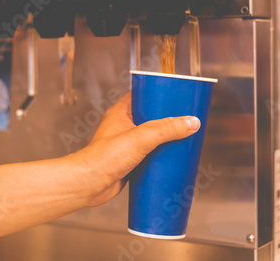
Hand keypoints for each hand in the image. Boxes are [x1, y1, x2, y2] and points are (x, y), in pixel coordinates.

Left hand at [68, 92, 200, 207]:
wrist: (88, 185)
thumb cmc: (103, 158)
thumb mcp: (141, 138)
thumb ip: (167, 129)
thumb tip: (191, 122)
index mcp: (120, 113)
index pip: (141, 95)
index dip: (158, 94)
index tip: (175, 96)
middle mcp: (122, 126)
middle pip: (149, 117)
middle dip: (166, 120)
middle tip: (183, 119)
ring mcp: (124, 144)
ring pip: (149, 138)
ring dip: (164, 139)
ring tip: (182, 139)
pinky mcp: (128, 161)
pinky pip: (147, 155)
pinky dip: (158, 156)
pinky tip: (170, 159)